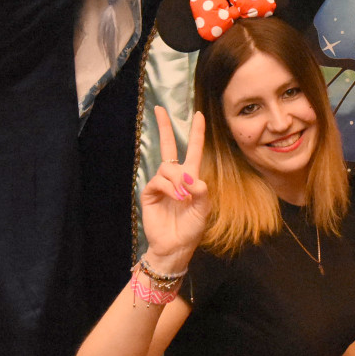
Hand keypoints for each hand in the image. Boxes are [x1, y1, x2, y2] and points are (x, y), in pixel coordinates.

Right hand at [140, 105, 210, 266]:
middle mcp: (175, 177)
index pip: (193, 150)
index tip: (198, 114)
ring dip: (178, 180)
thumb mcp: (204, 209)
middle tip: (160, 109)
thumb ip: (202, 191)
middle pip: (168, 146)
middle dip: (164, 127)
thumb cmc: (191, 228)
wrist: (175, 247)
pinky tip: (176, 198)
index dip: (196, 133)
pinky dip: (169, 188)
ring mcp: (161, 184)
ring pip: (167, 168)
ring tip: (184, 197)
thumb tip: (190, 176)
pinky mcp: (150, 193)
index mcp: (191, 178)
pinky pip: (158, 181)